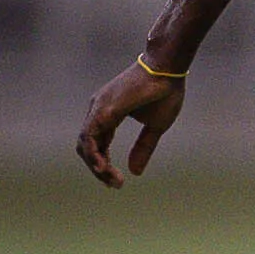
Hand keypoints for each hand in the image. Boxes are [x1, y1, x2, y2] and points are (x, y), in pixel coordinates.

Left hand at [77, 60, 186, 187]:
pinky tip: (103, 168)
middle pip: (87, 147)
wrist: (168, 69)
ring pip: (85, 144)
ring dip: (96, 166)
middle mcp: (97, 110)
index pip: (97, 144)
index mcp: (107, 114)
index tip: (117, 180)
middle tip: (114, 184)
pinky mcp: (103, 109)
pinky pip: (90, 137)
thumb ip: (143, 147)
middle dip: (98, 169)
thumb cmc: (165, 92)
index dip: (104, 164)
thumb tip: (135, 172)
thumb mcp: (156, 127)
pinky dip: (94, 154)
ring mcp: (98, 108)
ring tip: (111, 180)